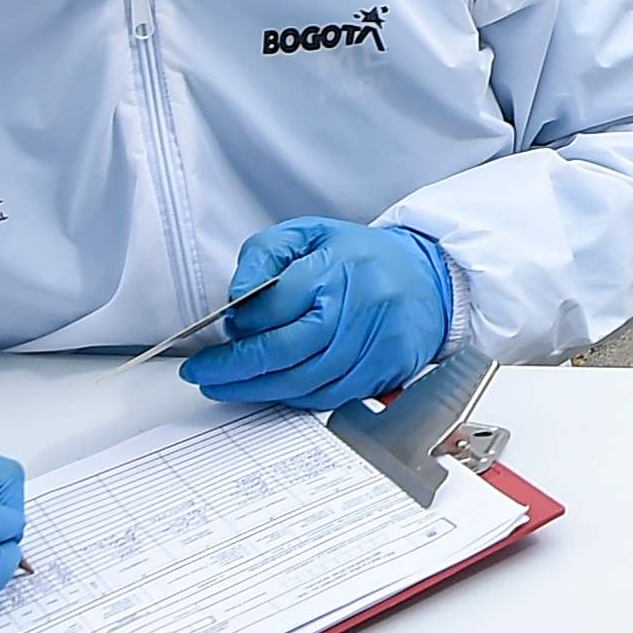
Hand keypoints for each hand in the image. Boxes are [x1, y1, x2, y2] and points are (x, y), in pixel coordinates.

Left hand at [184, 218, 455, 409]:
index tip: (220, 332)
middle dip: (235, 367)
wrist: (429, 278)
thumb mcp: (309, 234)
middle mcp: (360, 305)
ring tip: (225, 387)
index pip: (275, 304)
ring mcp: (376, 342)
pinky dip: (294, 398)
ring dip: (257, 390)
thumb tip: (236, 297)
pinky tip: (272, 390)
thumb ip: (265, 255)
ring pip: (304, 381)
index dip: (241, 324)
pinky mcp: (387, 369)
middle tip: (203, 373)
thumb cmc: (362, 258)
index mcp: (338, 266)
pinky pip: (330, 396)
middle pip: (285, 349)